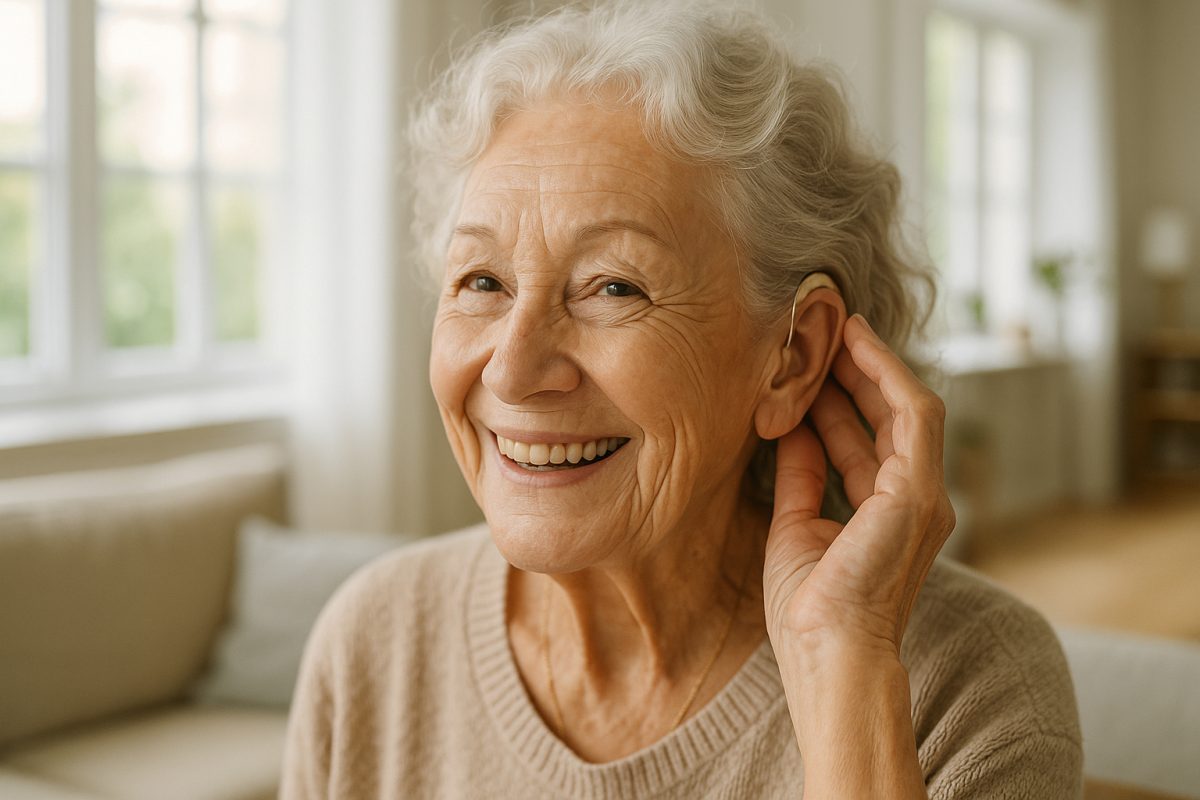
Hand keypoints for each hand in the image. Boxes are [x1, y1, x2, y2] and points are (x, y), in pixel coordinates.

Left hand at [762, 314, 955, 656]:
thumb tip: (791, 428)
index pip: (867, 439)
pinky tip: (856, 346)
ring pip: (904, 406)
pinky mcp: (919, 493)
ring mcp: (923, 496)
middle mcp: (913, 500)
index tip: (811, 364)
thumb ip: (800, 475)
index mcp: (886, 513)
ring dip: (869, 364)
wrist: (828, 655)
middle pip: (886, 417)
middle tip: (819, 331)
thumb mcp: (794, 526)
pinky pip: (911, 414)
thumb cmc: (809, 609)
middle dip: (853, 372)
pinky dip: (885, 374)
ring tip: (834, 325)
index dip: (841, 398)